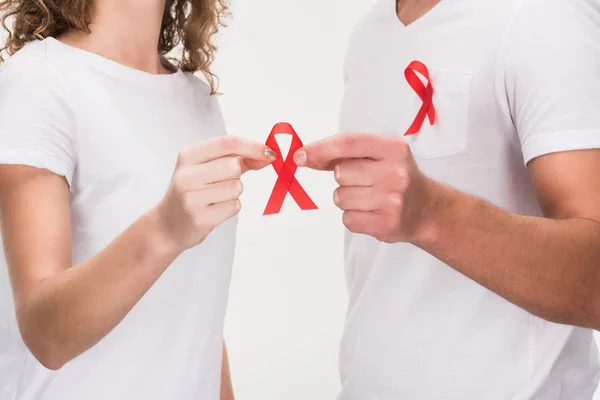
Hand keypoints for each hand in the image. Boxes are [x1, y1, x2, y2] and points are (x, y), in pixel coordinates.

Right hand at [154, 136, 276, 252]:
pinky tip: (213, 210)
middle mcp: (186, 175)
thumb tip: (266, 155)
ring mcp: (191, 197)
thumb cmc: (192, 192)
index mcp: (188, 156)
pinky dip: (230, 208)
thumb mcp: (206, 169)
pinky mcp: (199, 218)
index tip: (269, 153)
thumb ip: (236, 159)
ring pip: (236, 187)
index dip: (252, 146)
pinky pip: (234, 206)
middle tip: (221, 183)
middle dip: (237, 175)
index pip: (226, 143)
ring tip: (214, 198)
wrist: (167, 225)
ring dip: (233, 193)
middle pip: (234, 166)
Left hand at [295, 133, 436, 243]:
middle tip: (365, 182)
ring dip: (347, 199)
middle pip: (340, 173)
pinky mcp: (385, 224)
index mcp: (393, 148)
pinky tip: (371, 212)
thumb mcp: (380, 156)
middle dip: (343, 178)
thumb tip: (305, 157)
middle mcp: (394, 173)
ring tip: (370, 198)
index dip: (320, 149)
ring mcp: (391, 200)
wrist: (427, 210)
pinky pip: (347, 219)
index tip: (300, 156)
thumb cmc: (396, 178)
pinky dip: (353, 217)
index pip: (348, 143)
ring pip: (340, 197)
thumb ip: (344, 154)